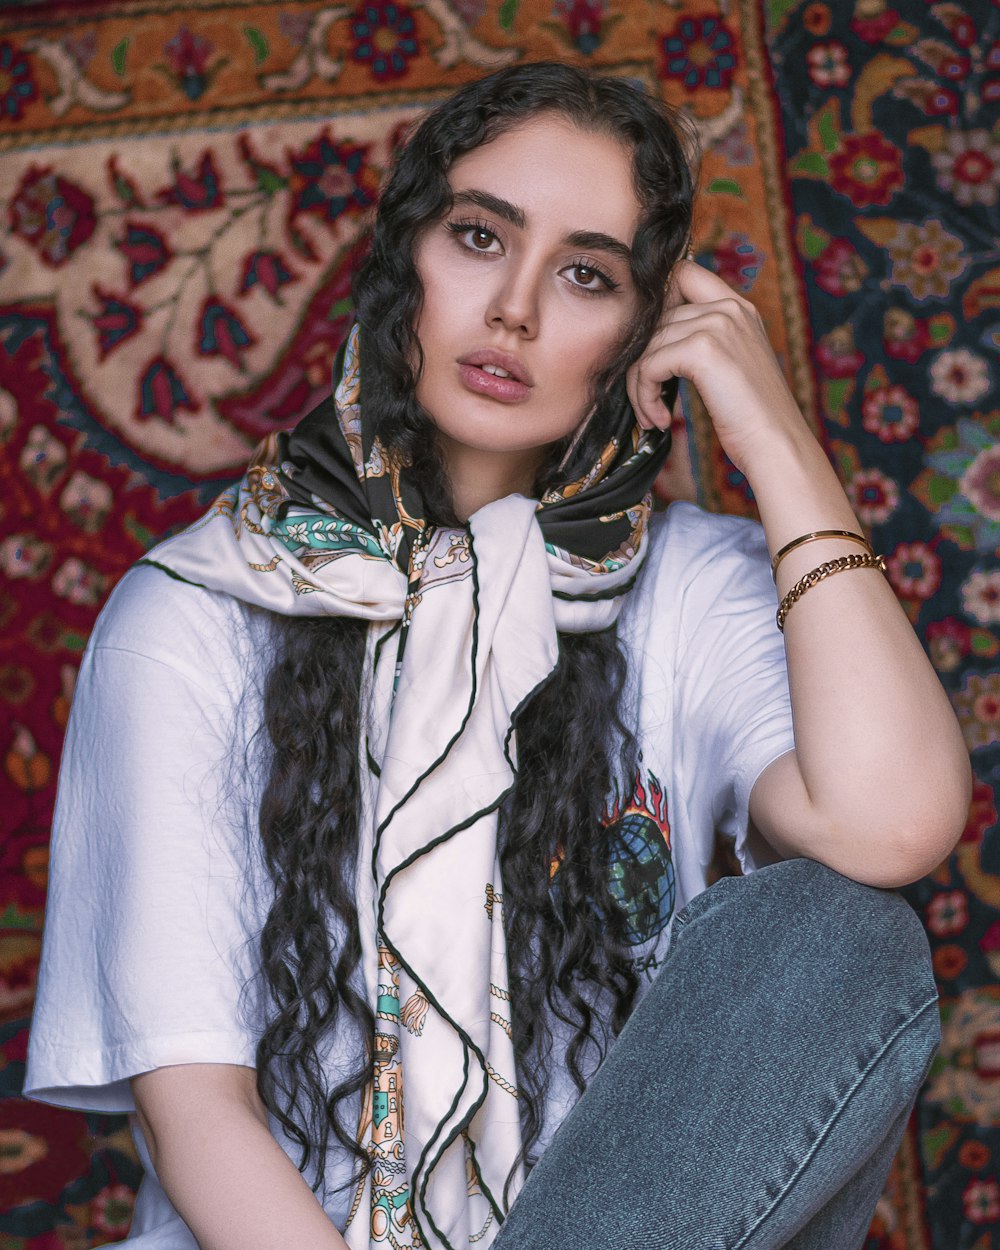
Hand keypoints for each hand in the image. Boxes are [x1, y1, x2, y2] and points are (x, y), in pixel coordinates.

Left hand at [625, 261, 809, 477]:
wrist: (776, 444)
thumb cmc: (751, 417)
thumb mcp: (730, 365)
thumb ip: (701, 340)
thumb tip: (649, 341)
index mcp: (738, 307)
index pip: (682, 274)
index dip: (657, 305)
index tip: (652, 350)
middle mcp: (729, 307)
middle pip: (655, 317)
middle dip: (640, 362)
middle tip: (645, 400)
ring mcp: (717, 324)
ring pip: (647, 345)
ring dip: (639, 386)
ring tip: (652, 416)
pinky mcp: (703, 349)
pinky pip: (649, 366)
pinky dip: (645, 397)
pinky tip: (659, 420)